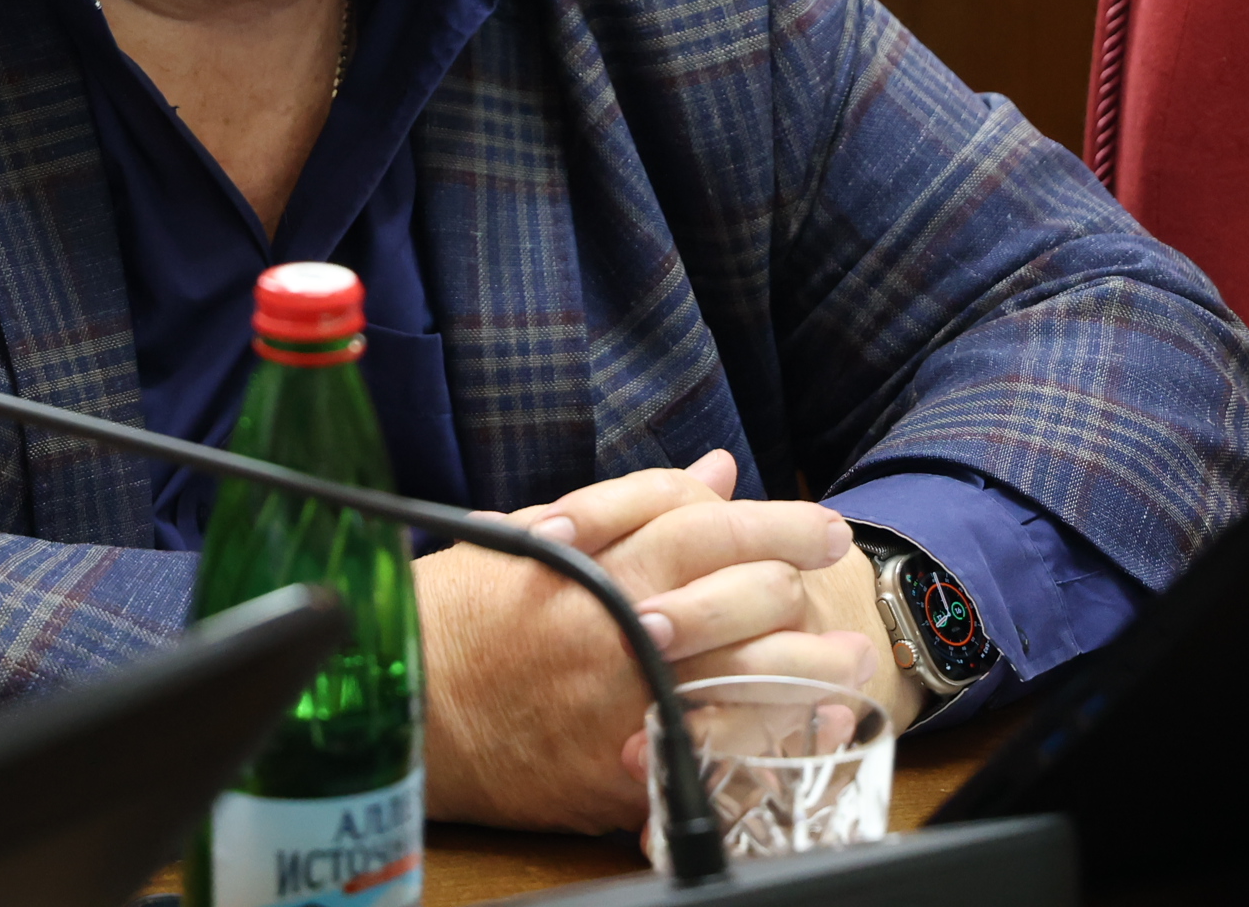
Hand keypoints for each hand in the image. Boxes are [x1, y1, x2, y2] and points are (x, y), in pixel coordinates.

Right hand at [416, 451, 869, 832]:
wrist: (396, 710)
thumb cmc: (455, 616)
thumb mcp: (532, 534)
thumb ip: (629, 503)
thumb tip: (713, 473)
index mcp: (591, 564)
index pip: (707, 527)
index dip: (776, 522)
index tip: (822, 525)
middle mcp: (615, 632)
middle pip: (740, 598)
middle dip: (802, 586)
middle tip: (838, 583)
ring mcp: (620, 707)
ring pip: (743, 680)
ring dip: (811, 668)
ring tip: (852, 662)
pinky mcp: (615, 774)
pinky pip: (714, 758)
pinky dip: (767, 744)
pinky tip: (805, 734)